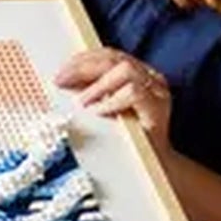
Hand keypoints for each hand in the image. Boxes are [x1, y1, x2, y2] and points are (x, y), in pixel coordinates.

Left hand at [55, 46, 172, 147]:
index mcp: (139, 73)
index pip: (109, 55)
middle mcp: (150, 77)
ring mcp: (157, 90)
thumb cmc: (130, 137)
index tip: (62, 71)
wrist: (155, 164)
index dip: (83, 59)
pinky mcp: (158, 107)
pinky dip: (112, 100)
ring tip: (81, 101)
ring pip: (126, 70)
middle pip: (114, 59)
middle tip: (61, 80)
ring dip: (97, 84)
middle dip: (83, 67)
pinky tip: (97, 110)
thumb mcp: (107, 109)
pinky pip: (134, 93)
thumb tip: (66, 81)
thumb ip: (94, 92)